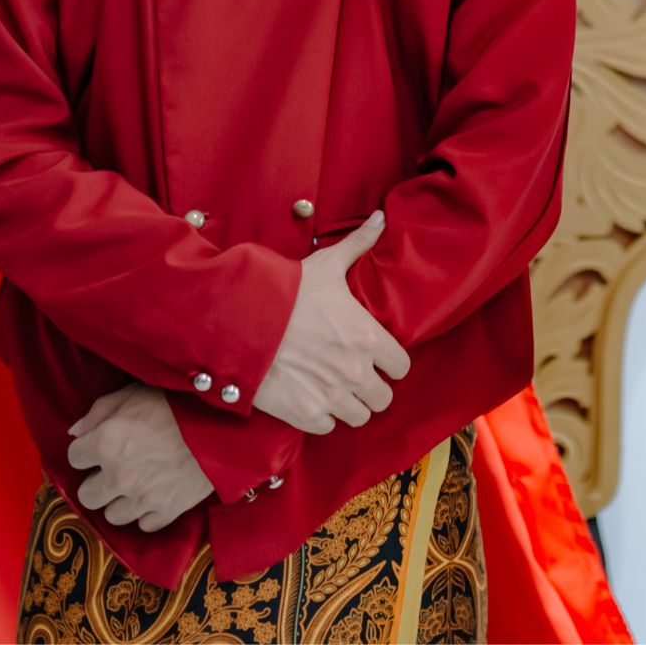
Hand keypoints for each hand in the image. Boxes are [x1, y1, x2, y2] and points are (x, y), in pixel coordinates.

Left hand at [67, 384, 211, 530]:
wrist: (227, 419)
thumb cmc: (179, 400)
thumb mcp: (136, 391)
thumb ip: (100, 410)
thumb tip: (76, 432)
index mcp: (106, 442)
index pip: (74, 456)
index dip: (87, 449)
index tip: (102, 443)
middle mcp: (117, 476)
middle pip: (87, 494)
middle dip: (99, 481)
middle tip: (118, 467)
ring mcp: (142, 498)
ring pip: (112, 515)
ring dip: (122, 499)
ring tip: (139, 482)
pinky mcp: (167, 511)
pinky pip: (143, 524)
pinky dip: (148, 512)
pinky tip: (158, 493)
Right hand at [253, 210, 411, 433]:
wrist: (243, 321)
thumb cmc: (289, 291)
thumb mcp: (328, 265)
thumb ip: (359, 245)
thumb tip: (381, 218)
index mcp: (368, 338)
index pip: (402, 367)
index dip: (391, 363)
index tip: (377, 357)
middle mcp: (356, 372)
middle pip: (383, 398)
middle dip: (371, 388)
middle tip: (354, 376)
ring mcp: (331, 396)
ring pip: (359, 417)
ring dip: (349, 405)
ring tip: (334, 388)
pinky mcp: (305, 415)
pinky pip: (328, 427)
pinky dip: (321, 416)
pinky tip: (311, 397)